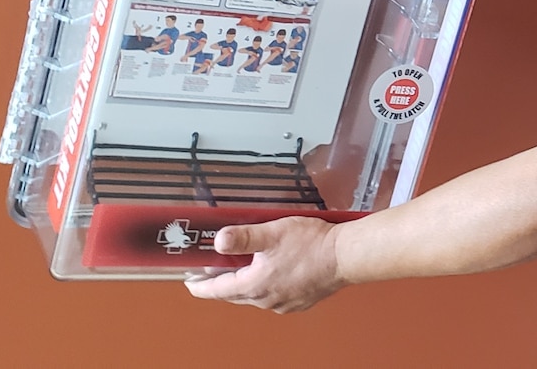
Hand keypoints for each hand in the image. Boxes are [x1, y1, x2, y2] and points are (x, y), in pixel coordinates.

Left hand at [184, 217, 345, 312]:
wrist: (346, 256)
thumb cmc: (313, 244)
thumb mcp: (272, 233)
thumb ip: (243, 237)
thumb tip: (218, 241)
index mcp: (255, 284)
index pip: (217, 290)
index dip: (201, 286)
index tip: (190, 284)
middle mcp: (267, 299)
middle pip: (235, 294)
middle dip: (223, 284)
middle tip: (215, 272)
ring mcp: (284, 303)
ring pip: (256, 295)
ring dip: (247, 284)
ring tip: (247, 267)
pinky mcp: (300, 301)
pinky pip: (275, 296)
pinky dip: (269, 286)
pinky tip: (275, 271)